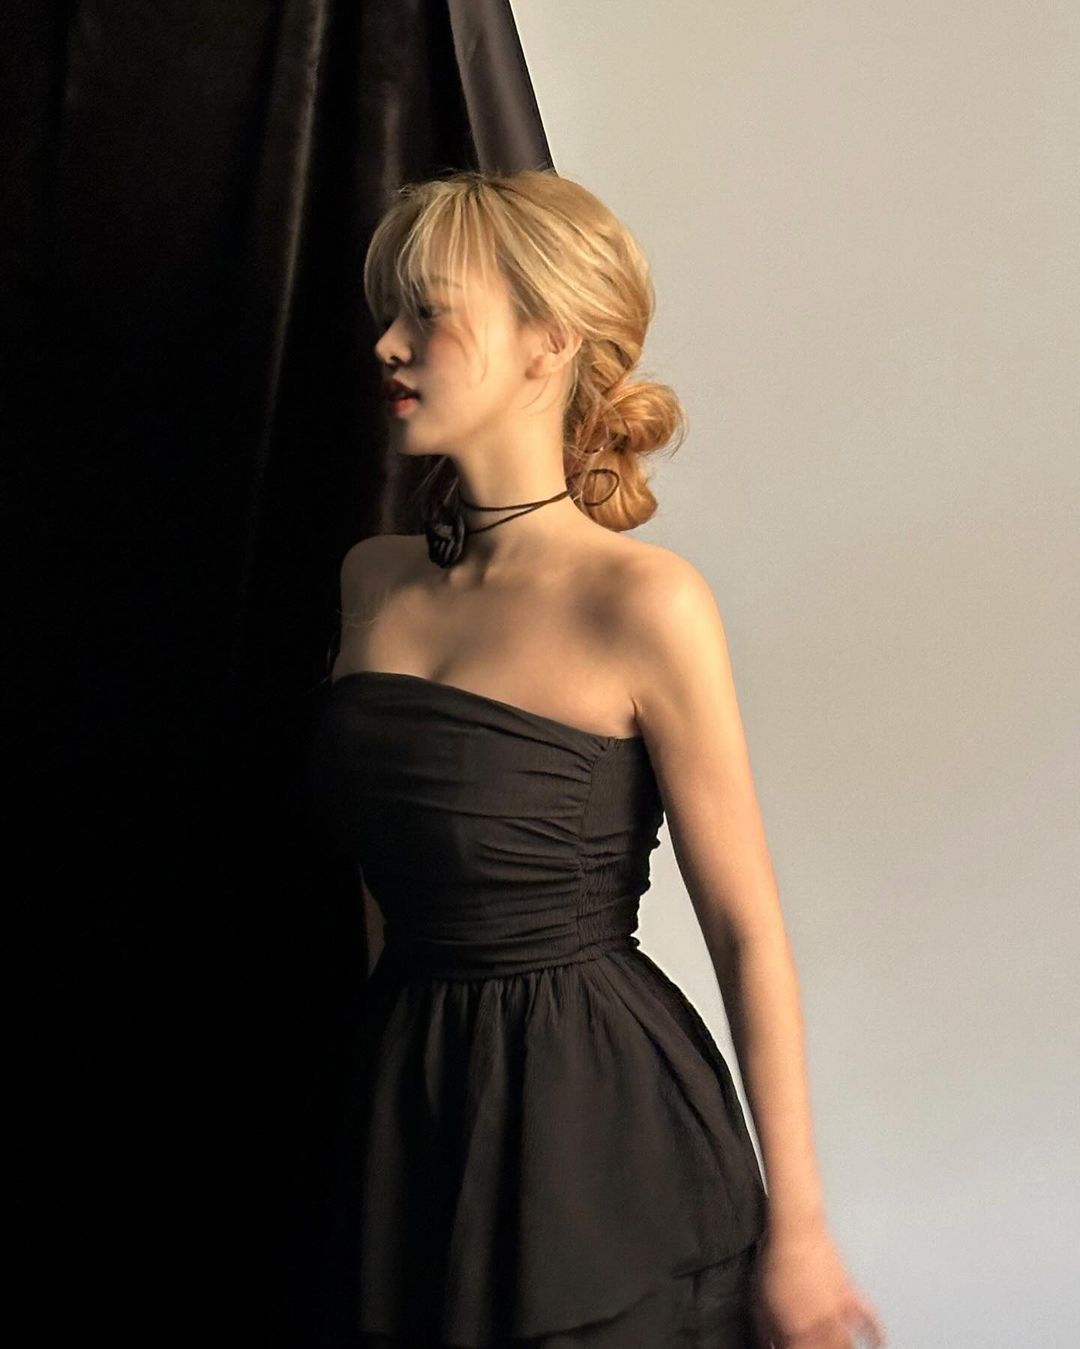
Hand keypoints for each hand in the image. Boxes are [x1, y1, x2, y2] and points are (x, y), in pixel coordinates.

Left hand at [750, 1224, 886, 1347]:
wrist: (798, 1231)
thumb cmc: (778, 1261)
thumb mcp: (762, 1300)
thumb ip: (769, 1330)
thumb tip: (769, 1342)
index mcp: (798, 1328)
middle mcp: (823, 1323)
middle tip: (815, 1348)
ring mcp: (839, 1310)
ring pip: (848, 1343)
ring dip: (845, 1347)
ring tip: (843, 1348)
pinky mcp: (851, 1294)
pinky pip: (869, 1319)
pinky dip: (876, 1334)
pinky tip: (878, 1342)